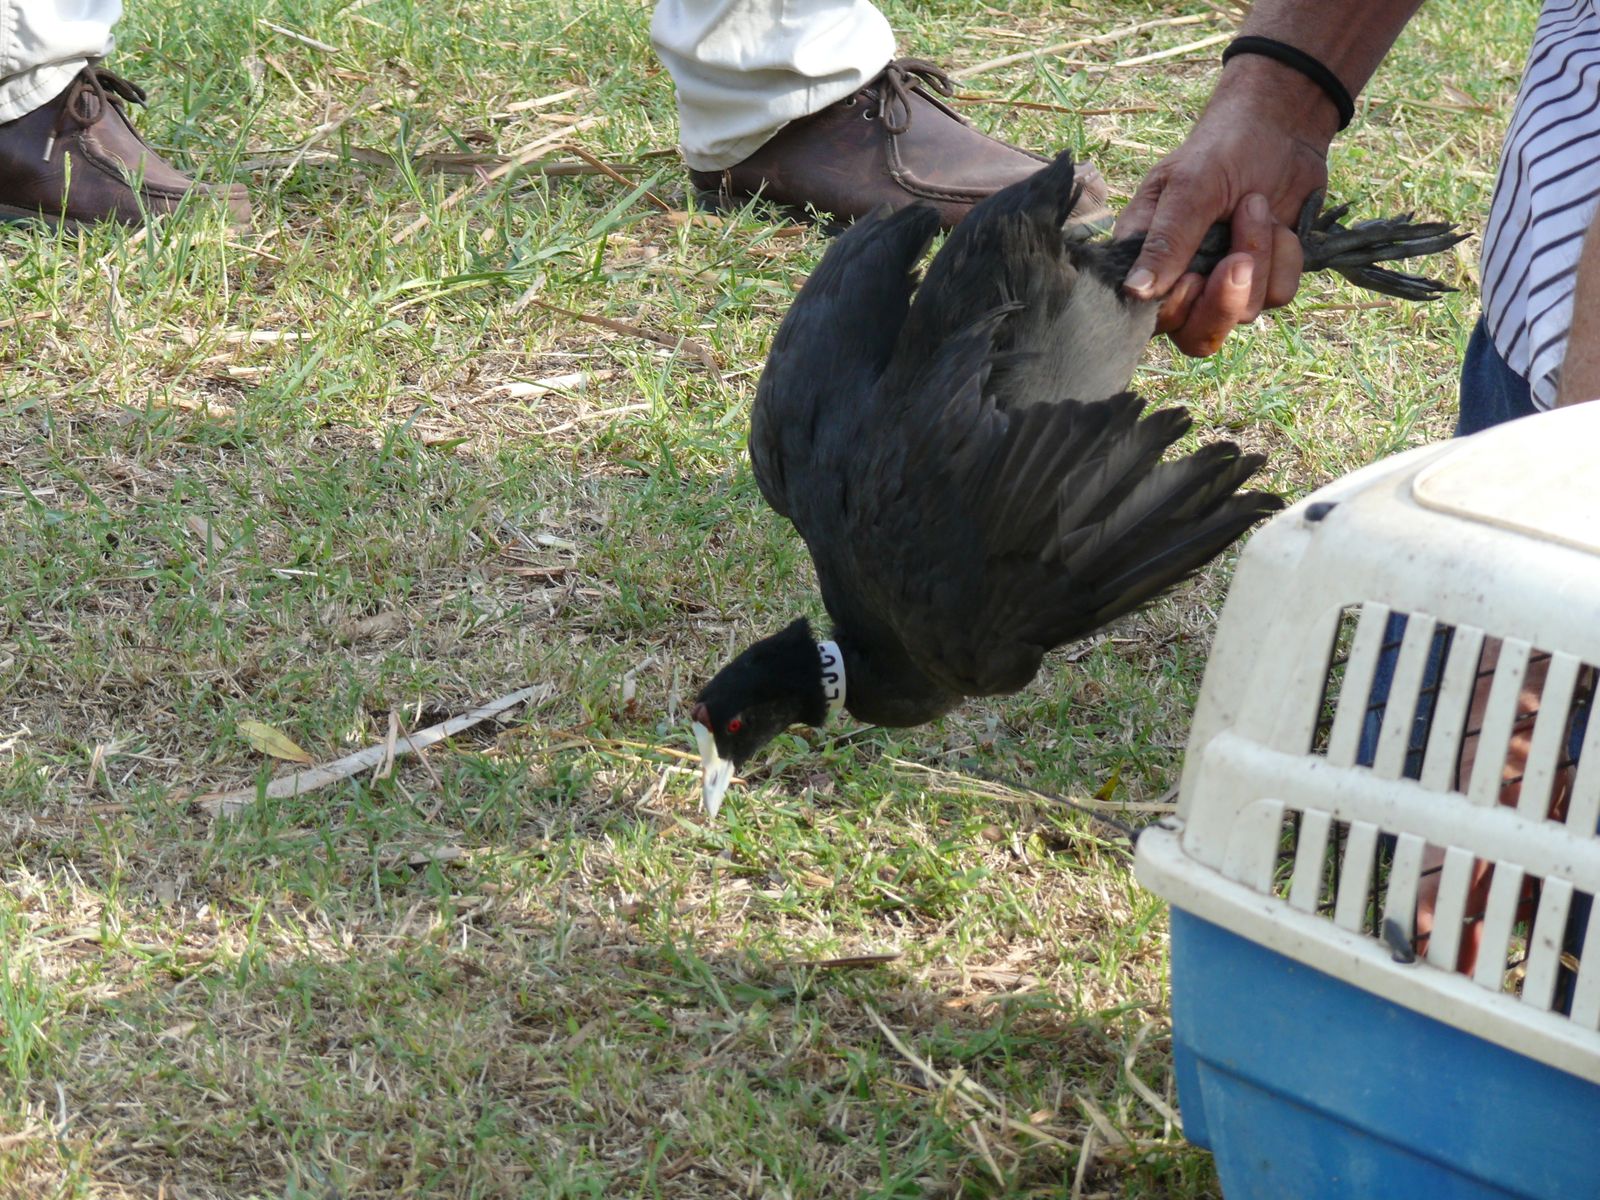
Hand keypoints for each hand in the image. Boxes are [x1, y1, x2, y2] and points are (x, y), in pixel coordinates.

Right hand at [1115, 61, 1336, 356]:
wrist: (1282, 125)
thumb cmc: (1223, 146)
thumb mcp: (1190, 187)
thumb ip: (1166, 241)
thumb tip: (1135, 291)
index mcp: (1148, 261)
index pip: (1153, 319)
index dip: (1179, 308)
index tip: (1196, 274)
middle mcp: (1184, 281)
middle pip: (1198, 337)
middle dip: (1224, 302)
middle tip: (1239, 259)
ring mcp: (1226, 284)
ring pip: (1245, 314)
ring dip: (1260, 257)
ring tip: (1255, 206)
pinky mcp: (1266, 279)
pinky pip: (1280, 294)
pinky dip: (1286, 257)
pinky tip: (1280, 223)